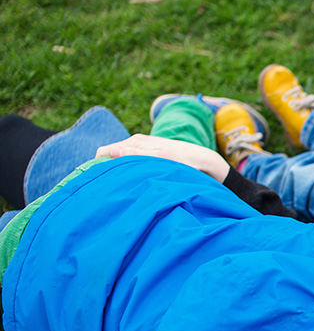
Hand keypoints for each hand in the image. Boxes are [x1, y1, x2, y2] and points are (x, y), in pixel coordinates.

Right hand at [95, 134, 230, 181]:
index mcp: (134, 142)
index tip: (97, 182)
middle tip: (108, 188)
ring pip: (120, 160)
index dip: (97, 166)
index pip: (104, 152)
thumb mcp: (158, 159)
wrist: (200, 159)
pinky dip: (129, 171)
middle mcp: (135, 142)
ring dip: (119, 171)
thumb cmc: (181, 161)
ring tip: (121, 186)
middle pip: (110, 156)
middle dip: (107, 169)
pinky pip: (130, 161)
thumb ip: (136, 155)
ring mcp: (141, 148)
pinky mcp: (148, 154)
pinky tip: (133, 182)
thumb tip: (112, 153)